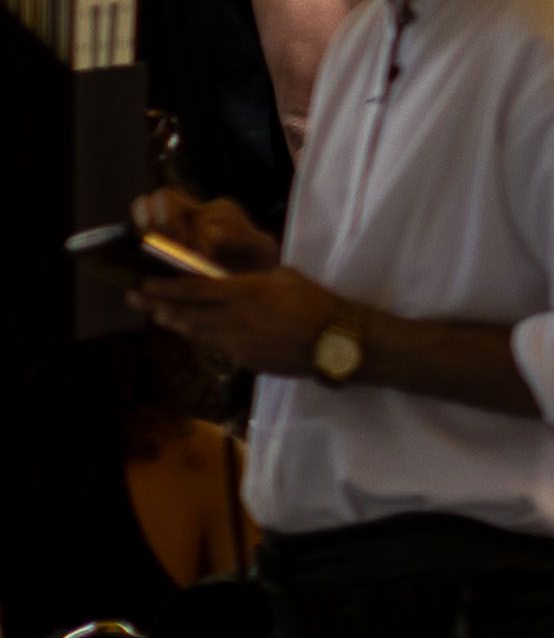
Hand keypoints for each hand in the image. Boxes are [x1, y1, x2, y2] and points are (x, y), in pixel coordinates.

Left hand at [138, 226, 344, 378]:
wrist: (336, 341)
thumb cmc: (314, 301)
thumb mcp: (281, 277)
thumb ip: (249, 278)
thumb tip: (228, 277)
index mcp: (242, 293)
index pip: (191, 289)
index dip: (163, 287)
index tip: (142, 282)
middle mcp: (232, 319)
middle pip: (183, 313)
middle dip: (155, 305)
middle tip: (133, 299)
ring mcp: (236, 343)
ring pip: (194, 332)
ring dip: (174, 322)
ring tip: (160, 316)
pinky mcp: (244, 360)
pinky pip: (216, 346)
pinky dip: (202, 337)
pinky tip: (197, 333)